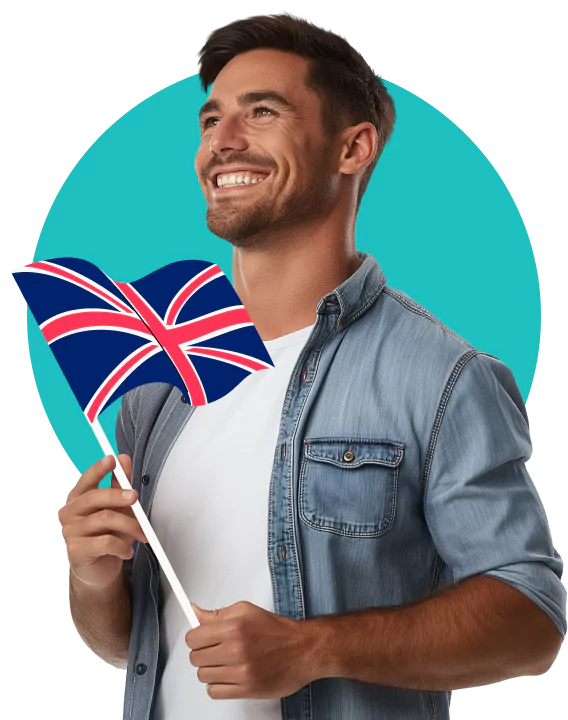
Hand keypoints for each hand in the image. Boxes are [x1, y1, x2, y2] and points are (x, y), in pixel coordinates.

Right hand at [58, 454, 147, 589]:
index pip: (86, 480)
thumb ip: (119, 485)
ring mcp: (71, 532)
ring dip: (129, 526)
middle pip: (95, 497)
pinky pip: (106, 543)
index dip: (99, 469)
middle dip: (118, 495)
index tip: (112, 460)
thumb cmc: (107, 535)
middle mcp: (71, 513)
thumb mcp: (117, 508)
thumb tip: (123, 460)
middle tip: (135, 497)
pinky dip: (123, 546)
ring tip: (141, 534)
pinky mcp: (77, 550)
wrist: (99, 570)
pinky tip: (127, 551)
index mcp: (79, 498)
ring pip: (105, 519)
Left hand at [186, 601, 319, 699]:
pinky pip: (214, 692)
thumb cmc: (276, 630)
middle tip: (215, 650)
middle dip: (203, 653)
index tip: (201, 639)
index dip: (196, 638)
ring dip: (211, 670)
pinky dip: (218, 686)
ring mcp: (241, 672)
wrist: (302, 650)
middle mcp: (236, 650)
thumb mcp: (245, 611)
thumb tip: (194, 612)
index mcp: (234, 627)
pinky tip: (228, 676)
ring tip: (225, 663)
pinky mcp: (246, 690)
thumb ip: (217, 614)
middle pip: (195, 658)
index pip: (193, 638)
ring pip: (203, 676)